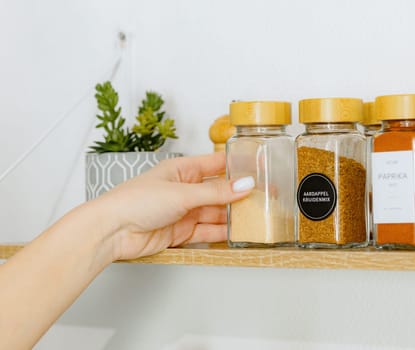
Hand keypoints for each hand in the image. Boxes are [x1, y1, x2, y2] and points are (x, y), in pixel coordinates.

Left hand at [95, 152, 253, 260]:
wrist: (111, 231)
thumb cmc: (136, 201)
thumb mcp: (182, 193)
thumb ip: (215, 192)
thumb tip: (244, 185)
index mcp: (182, 170)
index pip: (216, 165)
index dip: (238, 166)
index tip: (259, 168)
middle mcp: (184, 190)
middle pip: (219, 192)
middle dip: (239, 195)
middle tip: (265, 198)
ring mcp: (183, 212)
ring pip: (215, 213)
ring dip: (233, 216)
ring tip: (256, 218)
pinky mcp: (180, 232)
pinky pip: (206, 232)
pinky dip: (221, 233)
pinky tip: (236, 234)